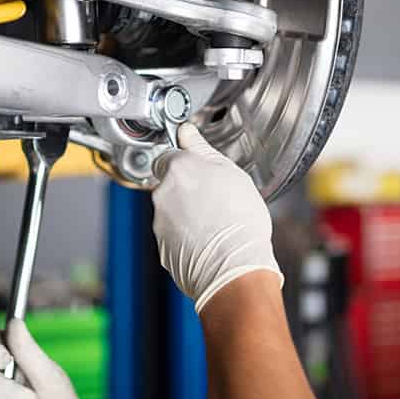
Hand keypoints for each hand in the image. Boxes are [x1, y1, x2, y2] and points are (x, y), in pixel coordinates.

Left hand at [151, 123, 281, 313]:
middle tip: (213, 198)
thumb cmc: (239, 220)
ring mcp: (160, 222)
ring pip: (171, 210)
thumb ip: (201, 149)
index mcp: (178, 168)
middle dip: (187, 189)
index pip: (170, 154)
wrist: (235, 267)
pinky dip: (186, 236)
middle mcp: (162, 193)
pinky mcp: (162, 248)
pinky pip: (173, 235)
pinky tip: (208, 240)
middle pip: (169, 183)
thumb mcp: (230, 172)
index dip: (186, 162)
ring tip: (215, 223)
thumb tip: (186, 132)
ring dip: (187, 213)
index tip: (197, 168)